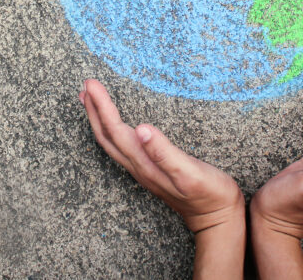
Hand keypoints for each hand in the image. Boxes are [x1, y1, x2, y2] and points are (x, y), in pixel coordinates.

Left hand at [80, 79, 244, 278]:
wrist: (217, 217)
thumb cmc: (209, 194)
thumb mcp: (190, 173)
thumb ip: (164, 152)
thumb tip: (142, 128)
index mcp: (144, 164)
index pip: (115, 130)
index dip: (102, 106)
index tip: (92, 84)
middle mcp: (138, 167)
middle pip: (107, 136)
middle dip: (93, 109)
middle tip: (86, 85)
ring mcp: (142, 170)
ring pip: (111, 142)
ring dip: (98, 119)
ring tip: (88, 100)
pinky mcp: (149, 170)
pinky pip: (120, 146)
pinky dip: (111, 129)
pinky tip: (114, 123)